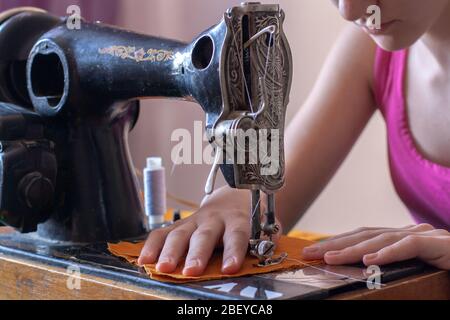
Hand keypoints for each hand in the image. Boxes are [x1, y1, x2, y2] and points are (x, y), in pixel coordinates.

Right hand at [137, 187, 265, 275]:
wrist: (236, 195)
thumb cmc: (250, 217)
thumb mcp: (263, 227)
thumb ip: (262, 241)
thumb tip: (261, 256)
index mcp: (238, 219)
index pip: (236, 235)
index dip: (233, 251)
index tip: (229, 268)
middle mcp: (214, 218)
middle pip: (204, 235)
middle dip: (196, 253)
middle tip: (190, 271)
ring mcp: (195, 219)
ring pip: (180, 233)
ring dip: (170, 251)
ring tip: (162, 268)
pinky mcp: (181, 223)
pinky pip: (163, 232)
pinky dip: (152, 245)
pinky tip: (144, 260)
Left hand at [302, 224, 449, 269]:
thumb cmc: (446, 269)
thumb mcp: (411, 269)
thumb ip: (390, 267)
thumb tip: (362, 270)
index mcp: (399, 238)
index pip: (361, 237)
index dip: (337, 243)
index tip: (314, 251)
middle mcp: (407, 233)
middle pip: (364, 235)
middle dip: (335, 244)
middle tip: (310, 253)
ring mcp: (423, 236)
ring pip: (381, 240)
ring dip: (354, 250)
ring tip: (331, 258)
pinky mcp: (438, 244)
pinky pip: (409, 247)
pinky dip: (389, 253)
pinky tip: (371, 261)